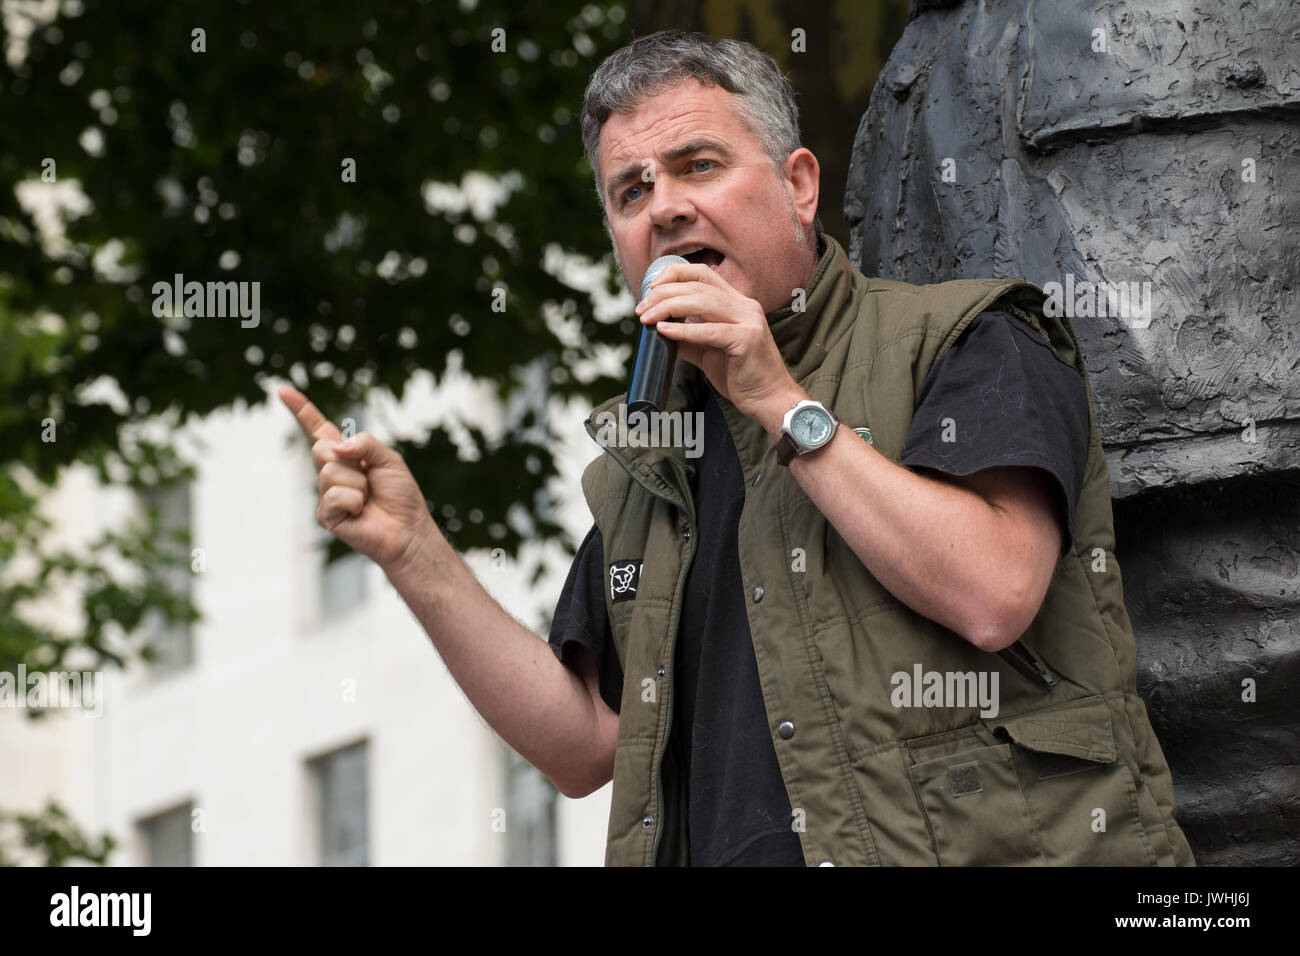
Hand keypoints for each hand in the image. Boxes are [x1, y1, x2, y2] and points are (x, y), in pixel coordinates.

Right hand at [278, 385, 438, 575]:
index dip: (301, 410)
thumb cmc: (400, 495)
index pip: (318, 429)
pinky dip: (354, 502)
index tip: (283, 390)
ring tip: (368, 498)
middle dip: (349, 460)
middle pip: (321, 448)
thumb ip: (365, 443)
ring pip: (329, 472)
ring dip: (357, 484)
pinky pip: (335, 496)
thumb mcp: (389, 458)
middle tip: (368, 479)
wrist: (408, 529)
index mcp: (345, 455)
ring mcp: (326, 494)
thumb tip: (337, 447)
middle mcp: (331, 472)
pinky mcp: (326, 515)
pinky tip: (360, 512)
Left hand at [634, 263, 800, 423]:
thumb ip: (687, 337)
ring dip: (668, 307)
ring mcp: (749, 320)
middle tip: (641, 309)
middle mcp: (745, 305)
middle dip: (663, 294)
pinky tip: (665, 330)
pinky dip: (684, 329)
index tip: (650, 289)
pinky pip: (710, 331)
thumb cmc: (741, 375)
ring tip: (647, 318)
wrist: (769, 398)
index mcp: (737, 303)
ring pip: (703, 302)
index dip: (674, 274)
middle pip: (698, 286)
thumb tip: (658, 329)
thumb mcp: (708, 351)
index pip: (703, 273)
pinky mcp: (747, 339)